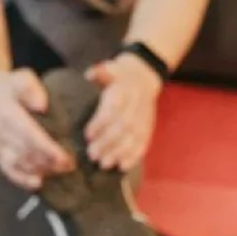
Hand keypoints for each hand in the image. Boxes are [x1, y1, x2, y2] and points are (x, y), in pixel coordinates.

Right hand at [0, 68, 73, 189]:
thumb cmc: (7, 86)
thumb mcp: (20, 77)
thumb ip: (30, 88)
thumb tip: (43, 105)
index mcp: (7, 114)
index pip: (29, 136)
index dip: (48, 150)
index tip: (66, 158)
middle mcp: (1, 133)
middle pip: (26, 153)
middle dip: (49, 163)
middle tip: (70, 167)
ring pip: (19, 164)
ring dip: (39, 171)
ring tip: (59, 174)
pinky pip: (8, 170)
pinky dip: (22, 180)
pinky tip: (37, 184)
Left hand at [81, 55, 162, 170]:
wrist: (144, 76)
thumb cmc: (119, 75)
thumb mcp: (110, 68)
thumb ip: (100, 72)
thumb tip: (90, 74)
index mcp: (124, 91)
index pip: (113, 109)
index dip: (100, 123)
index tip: (87, 135)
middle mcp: (136, 106)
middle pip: (123, 127)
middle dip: (108, 143)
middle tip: (92, 155)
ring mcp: (144, 119)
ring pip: (133, 138)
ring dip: (119, 153)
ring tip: (104, 164)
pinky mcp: (148, 128)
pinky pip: (144, 143)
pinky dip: (134, 157)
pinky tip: (123, 167)